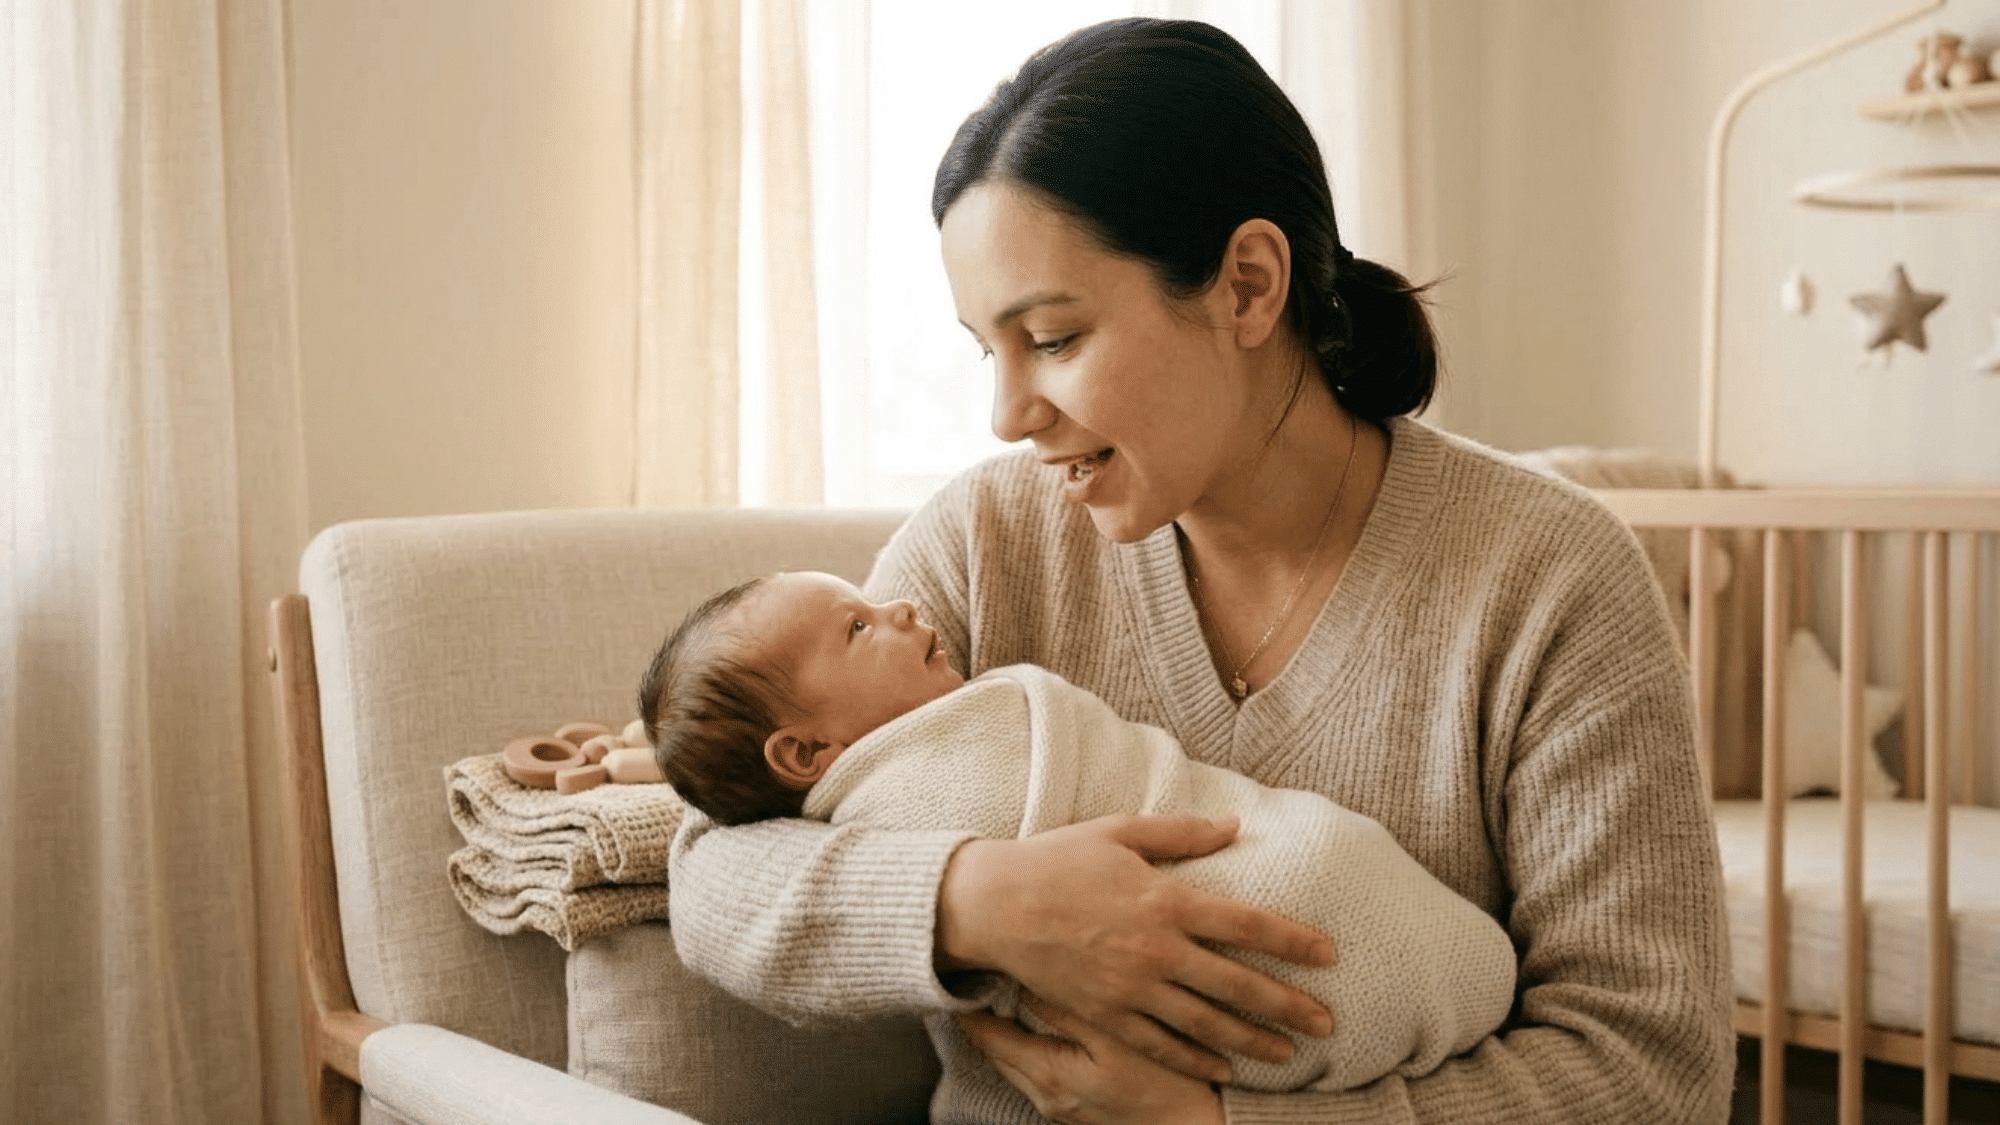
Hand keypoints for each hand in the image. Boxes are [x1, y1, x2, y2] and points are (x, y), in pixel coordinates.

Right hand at [936, 814, 1334, 1082]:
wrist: (994, 905)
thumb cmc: (1056, 860)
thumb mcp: (1120, 832)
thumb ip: (1181, 833)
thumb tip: (1234, 826)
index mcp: (1165, 900)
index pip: (1246, 924)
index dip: (1293, 941)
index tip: (1328, 956)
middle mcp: (1156, 950)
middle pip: (1238, 985)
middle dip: (1288, 1006)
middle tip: (1327, 1024)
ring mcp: (1132, 988)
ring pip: (1206, 1024)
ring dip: (1253, 1042)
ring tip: (1288, 1055)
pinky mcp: (1106, 1014)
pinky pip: (1161, 1044)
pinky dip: (1195, 1060)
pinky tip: (1222, 1068)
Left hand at [960, 993, 1223, 1124]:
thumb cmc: (1168, 1088)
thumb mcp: (1120, 1040)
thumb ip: (1070, 1008)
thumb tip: (1027, 978)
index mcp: (1048, 1075)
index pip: (986, 1035)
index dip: (969, 1000)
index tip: (963, 966)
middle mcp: (1045, 1096)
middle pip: (995, 1049)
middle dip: (984, 1012)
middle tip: (980, 968)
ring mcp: (1061, 1107)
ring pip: (1017, 1061)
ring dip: (1009, 1028)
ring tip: (1007, 987)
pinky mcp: (1079, 1109)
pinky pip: (1040, 1071)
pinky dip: (1033, 1045)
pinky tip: (1047, 1023)